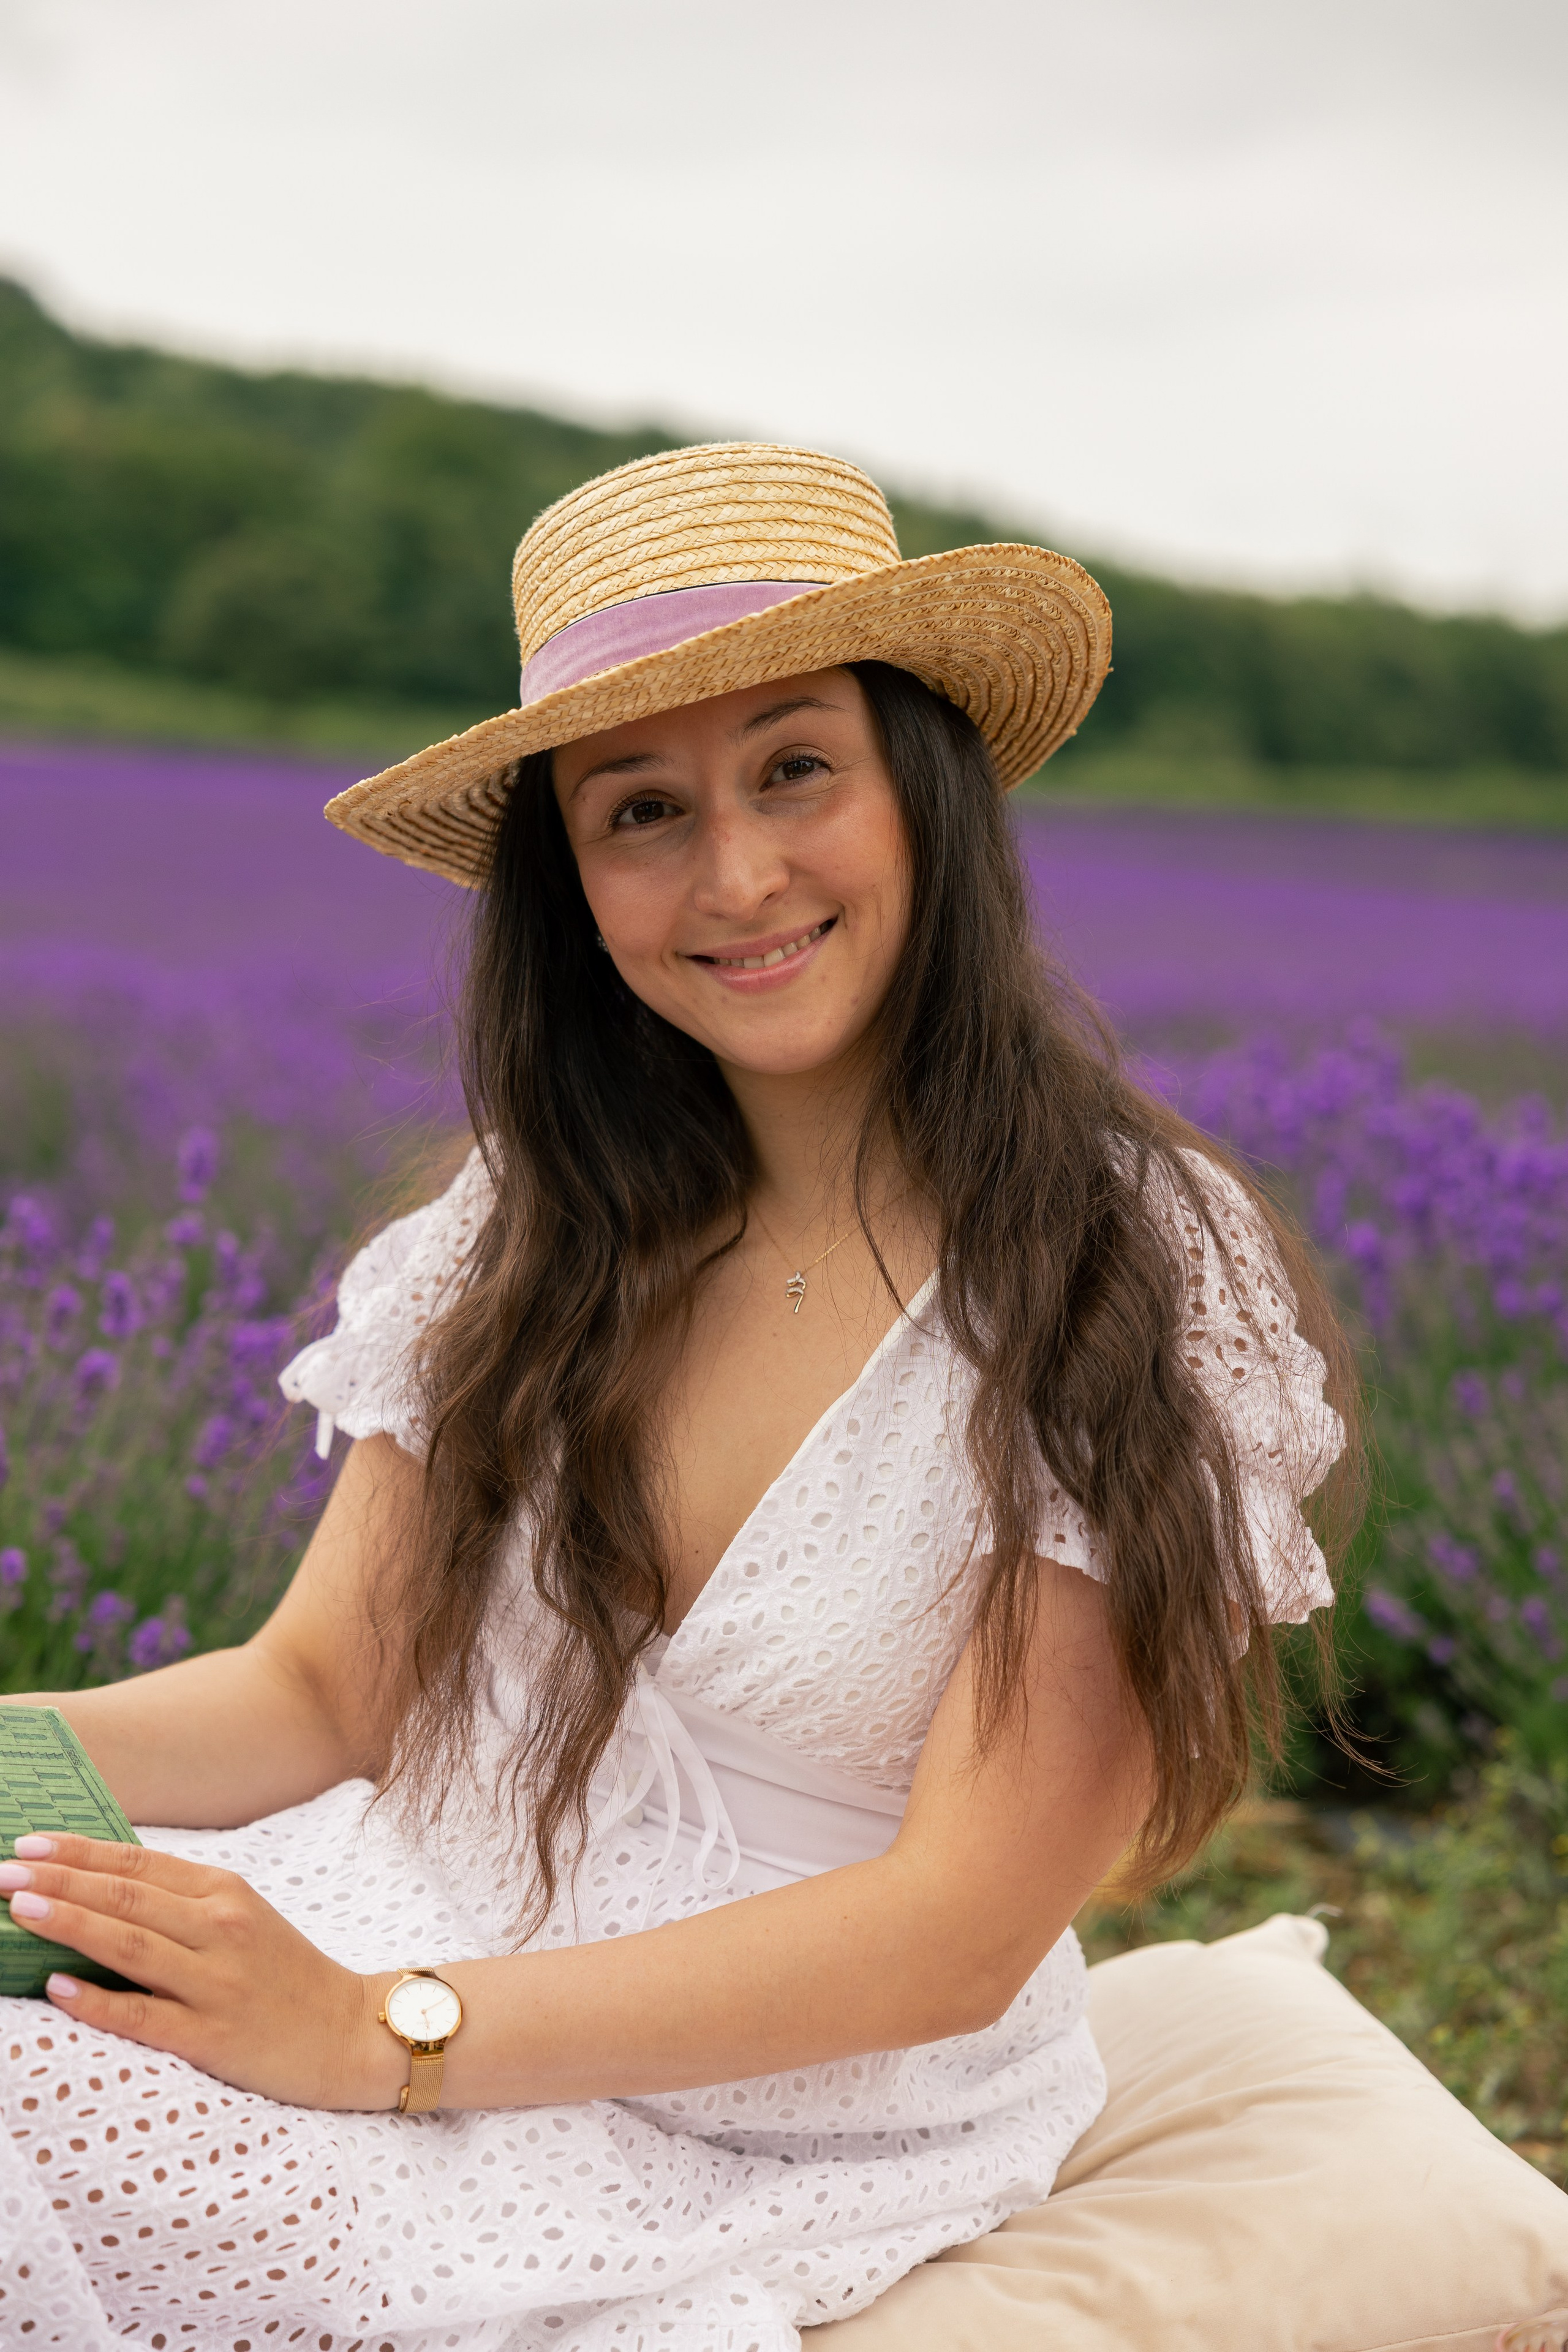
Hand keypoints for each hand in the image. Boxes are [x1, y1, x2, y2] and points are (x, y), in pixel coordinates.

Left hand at [1, 1834, 404, 2109]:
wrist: (350, 2033)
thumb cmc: (286, 1975)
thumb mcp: (244, 1919)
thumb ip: (182, 1903)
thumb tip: (100, 1890)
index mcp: (226, 1892)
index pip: (138, 1863)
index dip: (79, 1853)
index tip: (27, 1844)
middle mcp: (221, 1928)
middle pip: (127, 1897)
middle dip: (58, 1882)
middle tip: (3, 1871)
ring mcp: (217, 1983)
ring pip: (131, 1945)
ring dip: (70, 1924)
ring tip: (18, 1908)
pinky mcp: (215, 2037)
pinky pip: (145, 2016)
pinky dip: (98, 2000)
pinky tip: (58, 1987)